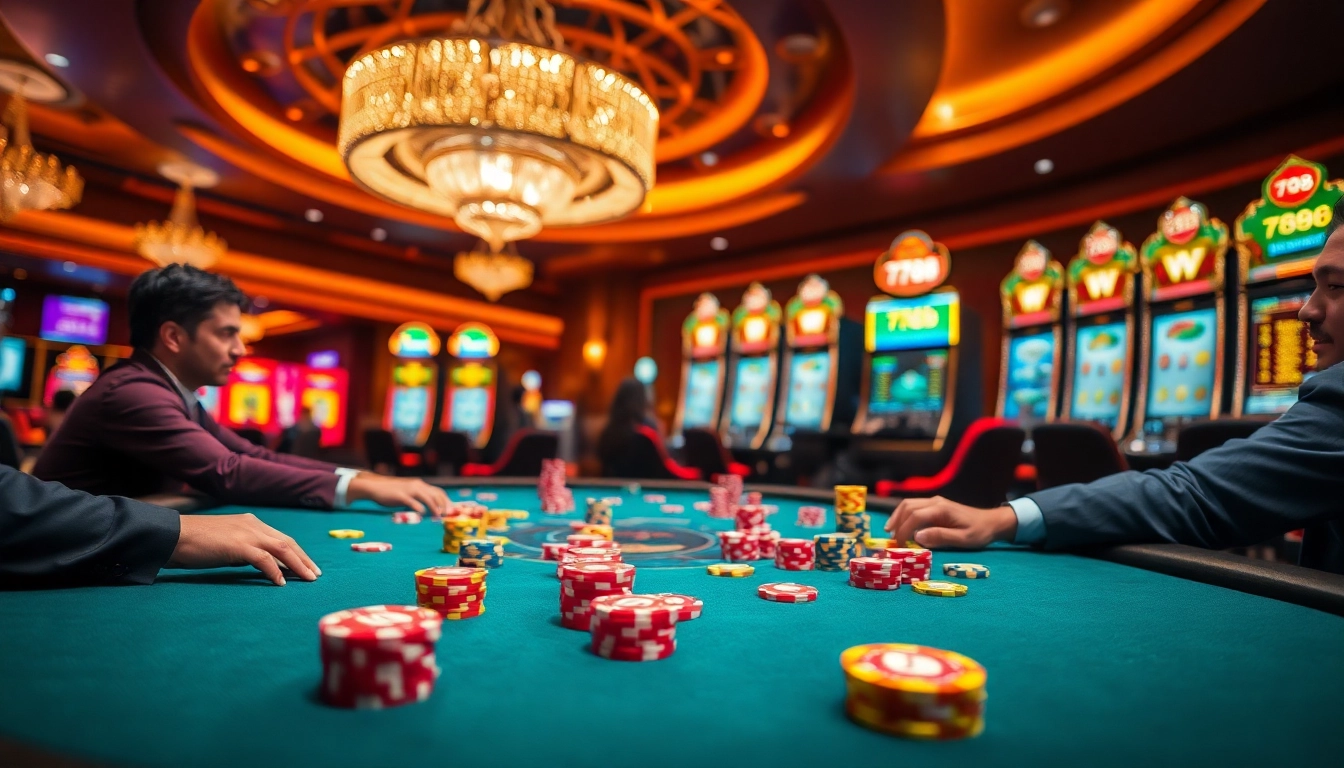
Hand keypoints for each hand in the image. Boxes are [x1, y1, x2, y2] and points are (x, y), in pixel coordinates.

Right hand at [168, 514, 320, 585]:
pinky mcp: (238, 545)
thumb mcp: (226, 544)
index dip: (297, 553)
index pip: (282, 538)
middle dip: (304, 559)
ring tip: (308, 579)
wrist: (173, 536)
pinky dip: (275, 571)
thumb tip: (259, 565)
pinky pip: (264, 559)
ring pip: (282, 549)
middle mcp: (253, 525)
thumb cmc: (194, 543)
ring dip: (298, 565)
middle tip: (316, 575)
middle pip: (287, 542)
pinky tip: (282, 583)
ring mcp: (246, 533)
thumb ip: (243, 550)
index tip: (308, 566)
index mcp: (251, 523)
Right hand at [348, 474, 449, 516]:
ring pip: (427, 497)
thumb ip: (419, 498)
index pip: (438, 492)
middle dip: (444, 505)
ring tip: (438, 516)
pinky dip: (419, 507)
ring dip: (434, 507)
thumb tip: (432, 508)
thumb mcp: (409, 493)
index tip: (452, 511)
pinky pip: (412, 501)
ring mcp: (409, 490)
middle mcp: (417, 485)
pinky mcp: (400, 495)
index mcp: (420, 485)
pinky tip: (422, 513)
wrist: (375, 488)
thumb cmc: (393, 493)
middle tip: (448, 515)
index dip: (447, 501)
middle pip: (436, 494)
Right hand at [884, 496, 1017, 549]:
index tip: (899, 545)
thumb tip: (917, 536)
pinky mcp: (935, 505)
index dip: (904, 530)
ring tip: (890, 531)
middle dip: (897, 522)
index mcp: (941, 509)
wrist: (991, 522)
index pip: (915, 517)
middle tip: (891, 539)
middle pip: (908, 507)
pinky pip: (914, 506)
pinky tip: (901, 525)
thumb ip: (940, 537)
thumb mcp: (963, 539)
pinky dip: (904, 515)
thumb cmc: (978, 532)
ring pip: (909, 504)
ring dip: (897, 517)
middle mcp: (935, 501)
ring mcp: (935, 501)